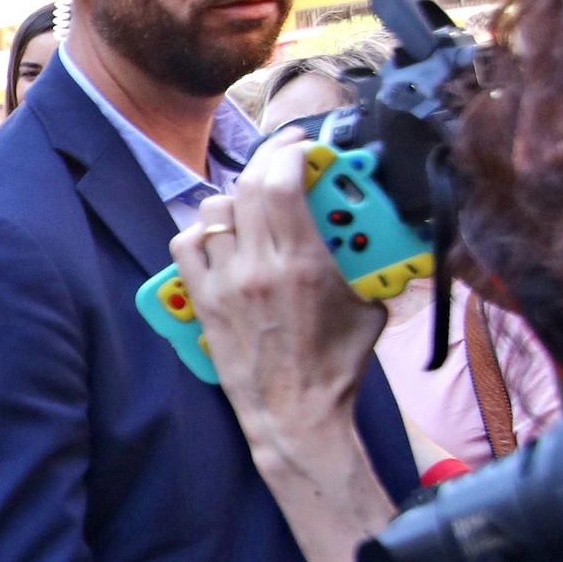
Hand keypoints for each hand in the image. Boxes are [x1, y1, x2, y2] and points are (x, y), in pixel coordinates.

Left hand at [171, 130, 385, 449]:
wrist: (295, 416)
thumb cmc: (335, 367)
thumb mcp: (369, 306)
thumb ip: (368, 262)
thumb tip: (376, 230)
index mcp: (301, 263)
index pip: (282, 182)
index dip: (289, 151)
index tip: (301, 145)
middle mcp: (256, 268)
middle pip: (248, 187)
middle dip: (267, 162)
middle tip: (282, 159)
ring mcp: (224, 284)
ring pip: (215, 212)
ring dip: (235, 198)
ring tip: (253, 203)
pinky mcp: (202, 303)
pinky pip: (186, 246)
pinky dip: (201, 232)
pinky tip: (219, 237)